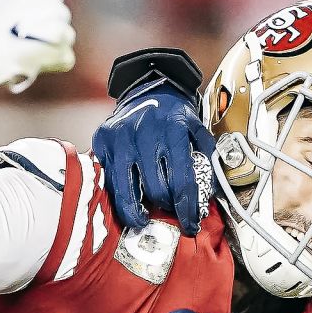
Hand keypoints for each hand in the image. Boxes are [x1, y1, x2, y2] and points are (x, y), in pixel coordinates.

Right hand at [93, 50, 216, 235]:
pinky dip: (117, 195)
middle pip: (155, 188)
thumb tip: (209, 193)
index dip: (187, 208)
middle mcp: (145, 133)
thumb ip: (207, 157)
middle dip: (166, 207)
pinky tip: (126, 203)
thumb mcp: (198, 128)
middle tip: (171, 211)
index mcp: (174, 129)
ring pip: (126, 188)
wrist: (147, 88)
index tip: (191, 223)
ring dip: (136, 211)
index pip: (182, 180)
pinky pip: (108, 178)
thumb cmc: (174, 115)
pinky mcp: (102, 141)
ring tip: (142, 220)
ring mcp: (120, 137)